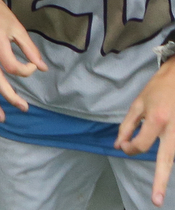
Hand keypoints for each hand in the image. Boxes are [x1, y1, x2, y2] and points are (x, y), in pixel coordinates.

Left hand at [115, 60, 174, 204]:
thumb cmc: (156, 90)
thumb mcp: (137, 104)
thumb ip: (127, 126)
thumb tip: (120, 146)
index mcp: (157, 120)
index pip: (142, 144)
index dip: (131, 148)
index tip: (126, 145)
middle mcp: (173, 129)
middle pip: (166, 160)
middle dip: (159, 181)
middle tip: (155, 201)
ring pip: (172, 157)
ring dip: (164, 173)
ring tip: (158, 193)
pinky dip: (169, 158)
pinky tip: (163, 168)